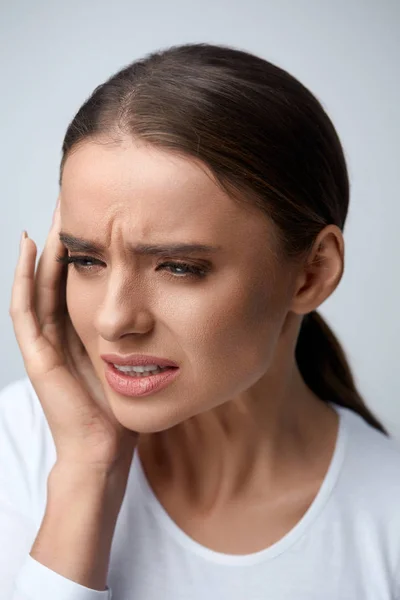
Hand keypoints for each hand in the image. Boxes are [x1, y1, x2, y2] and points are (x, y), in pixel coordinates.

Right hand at [9, 195, 138, 472]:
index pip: (79, 281)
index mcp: (82, 333)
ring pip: (39, 284)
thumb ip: (149, 333)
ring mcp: (45, 344)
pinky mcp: (37, 356)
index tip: (102, 219)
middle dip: (66, 241)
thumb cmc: (125, 409)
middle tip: (75, 202)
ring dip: (46, 250)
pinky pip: (25, 308)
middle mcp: (60, 334)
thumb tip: (179, 304)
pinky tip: (35, 246)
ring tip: (56, 214)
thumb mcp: (140, 359)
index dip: (86, 250)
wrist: (105, 450)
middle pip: (57, 276)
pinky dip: (26, 276)